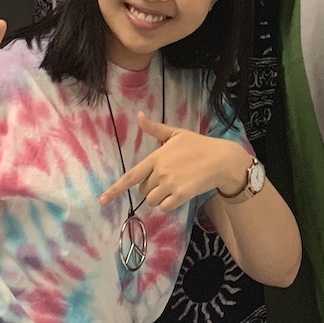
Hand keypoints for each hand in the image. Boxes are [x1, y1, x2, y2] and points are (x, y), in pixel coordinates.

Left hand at [99, 117, 250, 213]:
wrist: (221, 159)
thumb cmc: (198, 145)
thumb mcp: (176, 133)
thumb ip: (155, 128)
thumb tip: (138, 115)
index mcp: (156, 157)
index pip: (131, 176)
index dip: (115, 189)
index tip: (102, 200)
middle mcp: (161, 172)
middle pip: (144, 190)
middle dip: (151, 187)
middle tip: (167, 178)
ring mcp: (171, 184)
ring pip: (153, 201)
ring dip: (159, 197)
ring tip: (174, 186)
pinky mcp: (182, 195)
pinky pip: (165, 207)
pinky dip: (169, 204)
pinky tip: (179, 194)